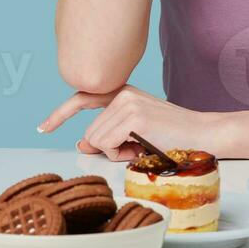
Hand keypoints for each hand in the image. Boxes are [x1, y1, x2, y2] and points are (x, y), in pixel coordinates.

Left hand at [38, 85, 221, 160]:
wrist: (204, 134)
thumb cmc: (174, 137)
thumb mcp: (136, 136)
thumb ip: (108, 136)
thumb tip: (81, 145)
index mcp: (123, 93)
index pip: (83, 98)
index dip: (60, 114)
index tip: (44, 127)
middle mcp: (122, 93)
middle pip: (90, 133)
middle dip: (109, 149)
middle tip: (138, 148)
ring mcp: (127, 103)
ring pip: (96, 141)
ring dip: (117, 153)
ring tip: (144, 147)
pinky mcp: (133, 116)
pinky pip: (107, 145)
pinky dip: (122, 155)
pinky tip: (143, 148)